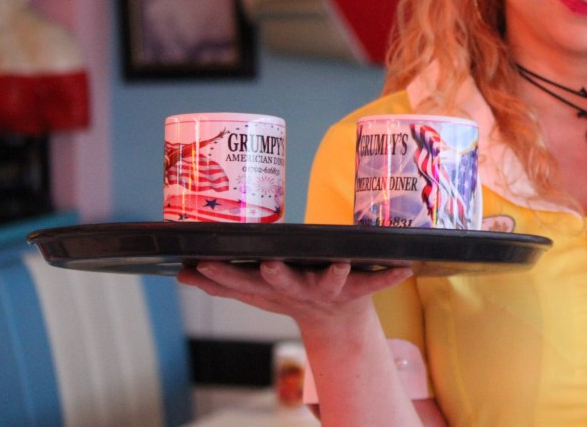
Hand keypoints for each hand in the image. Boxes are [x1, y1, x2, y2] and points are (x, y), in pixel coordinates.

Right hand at [177, 260, 412, 328]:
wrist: (335, 323)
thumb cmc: (292, 294)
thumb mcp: (256, 291)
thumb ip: (220, 282)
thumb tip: (181, 273)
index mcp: (273, 289)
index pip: (242, 282)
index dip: (225, 275)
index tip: (207, 264)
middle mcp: (299, 291)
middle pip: (284, 283)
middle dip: (277, 275)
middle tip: (270, 264)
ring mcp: (330, 291)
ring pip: (330, 283)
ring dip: (334, 276)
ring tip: (341, 265)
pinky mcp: (360, 290)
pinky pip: (377, 283)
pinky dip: (391, 277)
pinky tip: (405, 267)